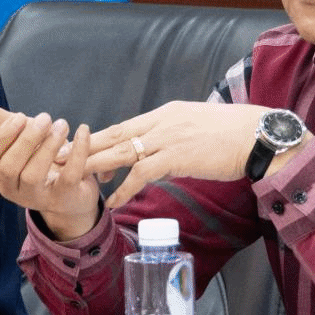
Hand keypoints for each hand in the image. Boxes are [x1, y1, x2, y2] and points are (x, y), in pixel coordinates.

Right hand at [0, 94, 100, 240]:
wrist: (73, 191)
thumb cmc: (41, 159)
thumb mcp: (20, 137)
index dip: (2, 136)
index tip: (21, 116)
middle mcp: (12, 188)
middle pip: (9, 166)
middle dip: (27, 139)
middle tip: (45, 118)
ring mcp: (36, 197)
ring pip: (33, 175)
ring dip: (48, 146)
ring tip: (62, 125)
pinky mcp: (63, 199)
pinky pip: (68, 177)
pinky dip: (77, 152)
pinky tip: (82, 131)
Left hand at [84, 101, 271, 207]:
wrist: (257, 135)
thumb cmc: (234, 135)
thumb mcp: (198, 128)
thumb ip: (176, 139)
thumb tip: (163, 157)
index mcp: (165, 114)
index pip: (124, 127)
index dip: (98, 138)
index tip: (76, 147)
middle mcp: (161, 122)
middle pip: (114, 135)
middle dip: (83, 148)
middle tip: (57, 158)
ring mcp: (167, 138)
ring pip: (120, 152)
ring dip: (94, 166)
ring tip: (72, 178)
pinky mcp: (176, 156)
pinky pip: (141, 173)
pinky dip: (123, 187)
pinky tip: (111, 200)